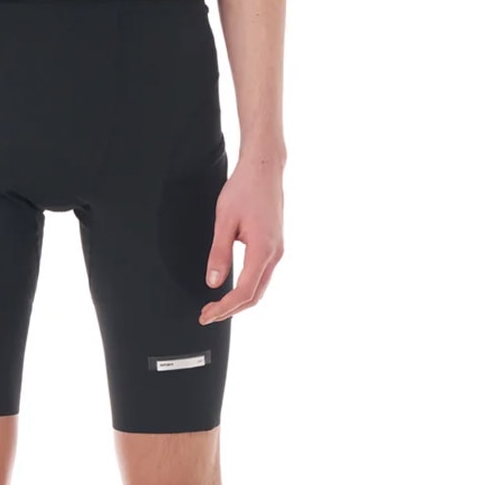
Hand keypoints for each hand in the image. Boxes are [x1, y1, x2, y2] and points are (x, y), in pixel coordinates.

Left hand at [199, 152, 283, 324]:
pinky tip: (232, 289)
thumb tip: (213, 283)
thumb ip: (219, 253)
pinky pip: (262, 275)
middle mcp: (275, 254)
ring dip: (239, 301)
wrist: (264, 169)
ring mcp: (278, 250)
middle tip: (206, 315)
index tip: (206, 314)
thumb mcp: (224, 221)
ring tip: (216, 306)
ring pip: (260, 288)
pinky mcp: (275, 246)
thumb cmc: (244, 189)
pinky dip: (247, 289)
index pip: (244, 292)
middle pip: (255, 296)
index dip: (224, 308)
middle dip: (231, 310)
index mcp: (263, 249)